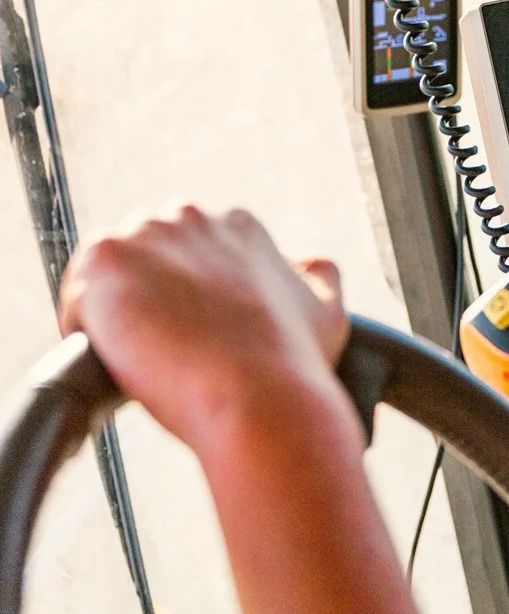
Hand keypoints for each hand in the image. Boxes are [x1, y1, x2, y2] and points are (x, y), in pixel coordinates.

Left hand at [58, 206, 350, 458]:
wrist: (261, 397)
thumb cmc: (293, 367)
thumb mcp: (328, 311)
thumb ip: (318, 278)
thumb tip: (312, 265)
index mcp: (238, 226)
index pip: (186, 254)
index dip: (180, 301)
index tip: (187, 337)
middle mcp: (192, 216)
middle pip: (142, 260)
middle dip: (145, 302)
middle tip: (161, 355)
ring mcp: (146, 234)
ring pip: (106, 280)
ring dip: (113, 319)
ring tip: (137, 365)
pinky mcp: (106, 260)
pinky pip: (75, 299)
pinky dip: (84, 334)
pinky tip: (112, 365)